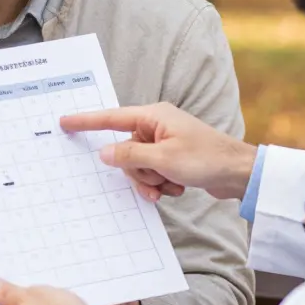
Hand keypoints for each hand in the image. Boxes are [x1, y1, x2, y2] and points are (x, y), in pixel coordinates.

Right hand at [61, 102, 256, 201]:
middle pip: (126, 151)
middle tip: (156, 181)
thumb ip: (130, 156)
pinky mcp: (172, 157)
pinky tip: (178, 187)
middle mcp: (157, 126)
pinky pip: (152, 172)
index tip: (65, 121)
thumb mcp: (164, 160)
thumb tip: (106, 153)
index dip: (86, 121)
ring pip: (139, 165)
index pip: (111, 118)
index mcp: (153, 117)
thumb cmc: (206, 159)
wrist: (239, 173)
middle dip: (138, 171)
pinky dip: (161, 183)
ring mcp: (164, 142)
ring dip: (151, 180)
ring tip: (170, 187)